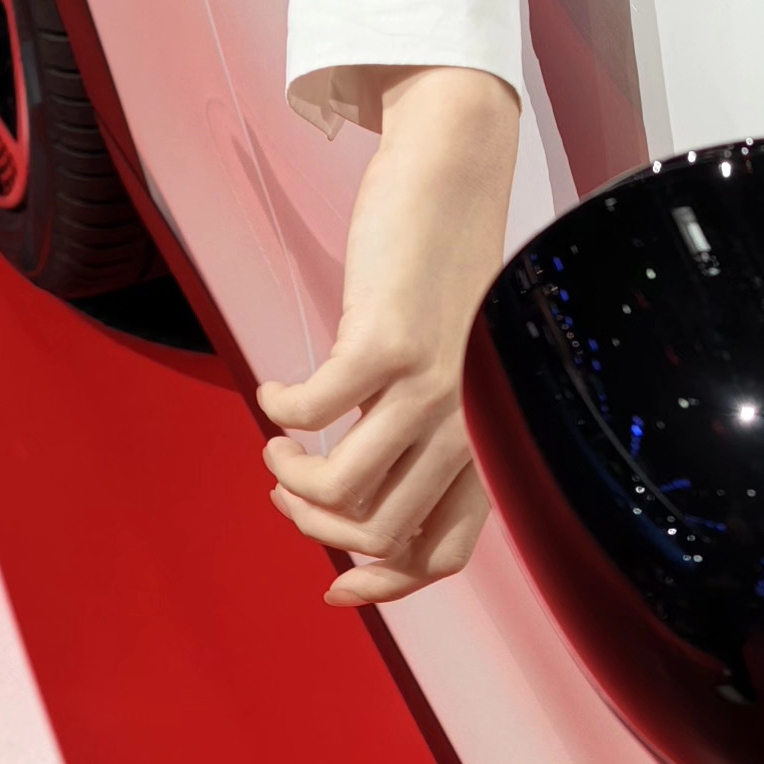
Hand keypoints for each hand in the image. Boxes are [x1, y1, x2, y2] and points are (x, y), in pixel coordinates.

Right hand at [255, 63, 520, 607]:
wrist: (453, 177)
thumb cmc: (444, 274)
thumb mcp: (450, 370)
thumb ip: (423, 433)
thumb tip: (359, 501)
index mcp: (487, 440)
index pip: (440, 554)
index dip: (381, 586)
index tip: (332, 586)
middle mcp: (470, 425)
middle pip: (378, 535)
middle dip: (314, 525)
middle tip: (285, 484)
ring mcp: (434, 388)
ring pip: (343, 492)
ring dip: (290, 477)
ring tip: (278, 444)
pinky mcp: (388, 345)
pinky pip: (312, 414)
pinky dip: (280, 410)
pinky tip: (276, 391)